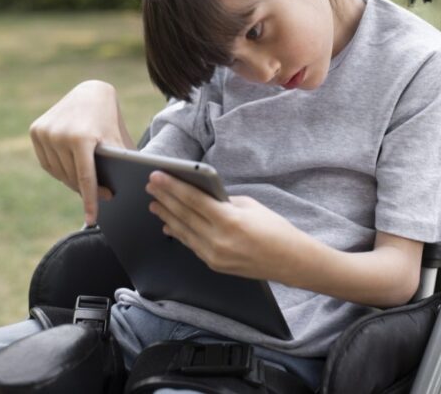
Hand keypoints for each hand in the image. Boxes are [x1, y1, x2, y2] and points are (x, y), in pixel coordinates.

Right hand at [29, 80, 134, 224]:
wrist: (90, 91)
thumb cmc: (110, 119)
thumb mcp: (118, 140)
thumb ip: (119, 164)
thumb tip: (120, 194)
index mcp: (82, 137)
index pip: (85, 178)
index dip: (89, 200)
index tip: (92, 220)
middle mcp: (60, 134)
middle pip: (72, 177)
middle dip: (86, 190)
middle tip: (103, 197)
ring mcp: (45, 132)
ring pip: (58, 172)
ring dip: (72, 181)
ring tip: (88, 183)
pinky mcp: (36, 130)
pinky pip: (47, 163)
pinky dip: (59, 170)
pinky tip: (71, 171)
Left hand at [144, 171, 303, 280]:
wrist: (290, 261)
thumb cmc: (274, 229)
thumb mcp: (250, 205)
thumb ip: (223, 201)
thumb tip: (202, 196)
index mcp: (229, 220)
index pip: (193, 200)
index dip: (172, 187)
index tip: (157, 176)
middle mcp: (218, 240)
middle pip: (183, 215)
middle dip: (165, 198)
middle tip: (150, 186)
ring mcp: (214, 255)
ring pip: (183, 232)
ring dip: (166, 216)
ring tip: (154, 203)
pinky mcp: (214, 264)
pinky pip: (191, 244)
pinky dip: (178, 233)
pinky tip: (168, 224)